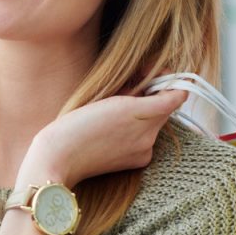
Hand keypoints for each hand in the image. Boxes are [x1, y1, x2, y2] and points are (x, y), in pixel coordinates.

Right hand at [22, 90, 186, 186]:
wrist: (58, 158)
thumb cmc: (76, 125)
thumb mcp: (110, 98)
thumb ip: (139, 90)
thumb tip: (162, 85)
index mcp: (146, 115)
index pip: (177, 93)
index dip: (166, 78)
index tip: (149, 72)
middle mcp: (152, 135)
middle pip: (164, 106)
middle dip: (148, 94)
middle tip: (123, 89)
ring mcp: (145, 150)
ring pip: (154, 122)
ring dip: (140, 112)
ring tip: (112, 111)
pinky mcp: (138, 162)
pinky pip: (145, 138)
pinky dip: (136, 130)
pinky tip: (113, 129)